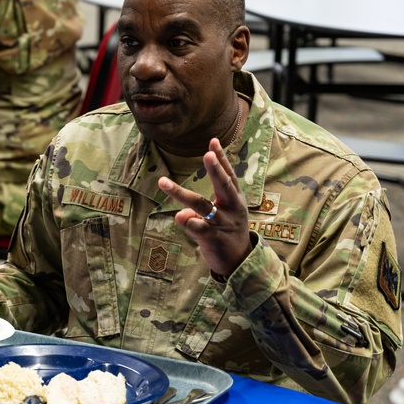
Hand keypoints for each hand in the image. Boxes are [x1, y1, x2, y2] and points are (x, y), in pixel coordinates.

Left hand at [157, 137, 252, 279]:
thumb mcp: (221, 216)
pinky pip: (198, 228)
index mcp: (234, 199)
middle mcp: (231, 208)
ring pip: (202, 206)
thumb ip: (200, 210)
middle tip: (207, 155)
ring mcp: (222, 224)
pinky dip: (188, 222)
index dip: (221, 159)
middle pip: (223, 186)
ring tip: (164, 182)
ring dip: (181, 194)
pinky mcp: (213, 239)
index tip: (213, 141)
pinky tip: (180, 217)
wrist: (240, 262)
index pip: (228, 175)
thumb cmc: (227, 232)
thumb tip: (181, 215)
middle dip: (215, 170)